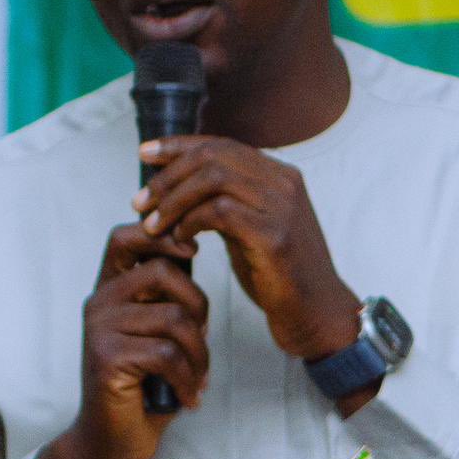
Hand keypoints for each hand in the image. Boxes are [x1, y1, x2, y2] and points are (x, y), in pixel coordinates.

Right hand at [22, 223, 207, 458]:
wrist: (110, 443)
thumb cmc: (142, 388)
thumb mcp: (156, 333)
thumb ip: (166, 297)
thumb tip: (191, 251)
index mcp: (110, 290)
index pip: (127, 236)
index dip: (164, 236)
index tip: (192, 254)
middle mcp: (99, 302)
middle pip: (163, 271)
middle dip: (199, 306)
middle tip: (202, 343)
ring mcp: (99, 328)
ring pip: (174, 318)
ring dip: (200, 354)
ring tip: (197, 379)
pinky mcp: (106, 357)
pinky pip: (168, 353)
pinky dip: (188, 378)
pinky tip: (188, 397)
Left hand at [133, 136, 362, 361]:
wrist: (317, 314)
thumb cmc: (280, 276)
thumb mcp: (250, 229)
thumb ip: (226, 203)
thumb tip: (181, 186)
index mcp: (279, 175)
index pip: (220, 144)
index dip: (178, 146)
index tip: (145, 154)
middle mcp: (284, 182)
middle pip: (212, 156)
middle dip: (168, 176)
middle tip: (140, 202)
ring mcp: (282, 207)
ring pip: (213, 178)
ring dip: (173, 201)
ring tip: (153, 225)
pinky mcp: (275, 236)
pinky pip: (220, 213)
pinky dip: (191, 223)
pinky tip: (181, 240)